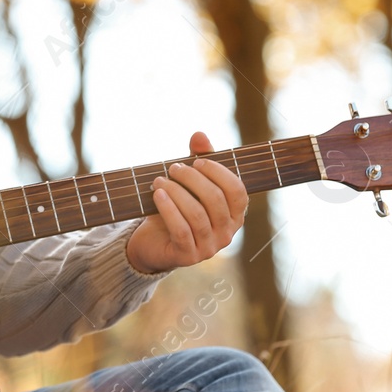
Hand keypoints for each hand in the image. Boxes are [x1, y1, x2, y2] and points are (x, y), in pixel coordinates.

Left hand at [125, 132, 248, 274]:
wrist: (153, 241)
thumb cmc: (177, 208)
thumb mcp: (189, 184)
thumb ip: (198, 160)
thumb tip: (199, 134)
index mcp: (234, 214)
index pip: (237, 191)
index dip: (218, 173)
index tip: (196, 161)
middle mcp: (227, 233)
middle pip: (215, 200)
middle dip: (192, 179)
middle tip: (173, 168)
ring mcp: (209, 247)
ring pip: (197, 215)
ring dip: (177, 192)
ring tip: (159, 180)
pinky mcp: (188, 256)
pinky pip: (181, 231)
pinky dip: (169, 210)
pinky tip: (157, 195)